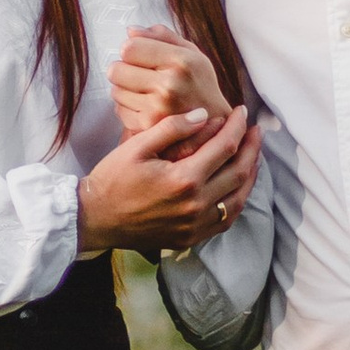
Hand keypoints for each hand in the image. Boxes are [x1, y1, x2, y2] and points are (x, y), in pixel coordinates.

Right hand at [78, 105, 260, 257]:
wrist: (94, 219)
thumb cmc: (112, 179)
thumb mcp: (137, 145)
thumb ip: (173, 127)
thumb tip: (204, 114)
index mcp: (184, 180)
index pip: (225, 147)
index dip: (237, 126)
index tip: (242, 112)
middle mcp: (196, 205)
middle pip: (240, 172)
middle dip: (251, 147)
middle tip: (255, 130)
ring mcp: (195, 226)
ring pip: (239, 198)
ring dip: (251, 174)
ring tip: (253, 154)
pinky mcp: (191, 238)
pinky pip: (226, 220)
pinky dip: (238, 200)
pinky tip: (238, 186)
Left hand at [110, 24, 228, 140]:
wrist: (214, 124)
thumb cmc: (200, 84)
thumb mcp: (191, 53)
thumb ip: (162, 36)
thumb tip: (130, 30)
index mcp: (181, 62)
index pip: (129, 48)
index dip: (132, 50)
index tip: (141, 55)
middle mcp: (169, 85)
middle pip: (115, 70)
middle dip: (124, 70)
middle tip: (140, 74)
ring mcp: (157, 109)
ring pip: (115, 91)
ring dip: (126, 90)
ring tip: (147, 91)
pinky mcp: (148, 127)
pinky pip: (119, 110)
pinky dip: (128, 108)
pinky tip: (147, 106)